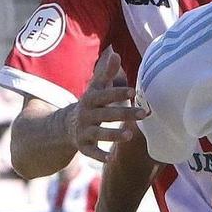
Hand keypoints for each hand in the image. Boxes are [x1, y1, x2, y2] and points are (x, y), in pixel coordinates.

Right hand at [61, 48, 144, 162]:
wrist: (66, 125)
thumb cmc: (90, 104)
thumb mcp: (96, 88)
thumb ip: (106, 73)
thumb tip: (115, 52)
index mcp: (91, 99)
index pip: (105, 95)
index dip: (118, 93)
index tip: (133, 91)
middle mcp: (87, 115)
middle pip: (107, 114)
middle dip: (125, 113)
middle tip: (144, 114)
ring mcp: (84, 131)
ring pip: (99, 133)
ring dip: (113, 134)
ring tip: (129, 136)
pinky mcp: (83, 146)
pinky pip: (91, 152)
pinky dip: (99, 156)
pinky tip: (110, 159)